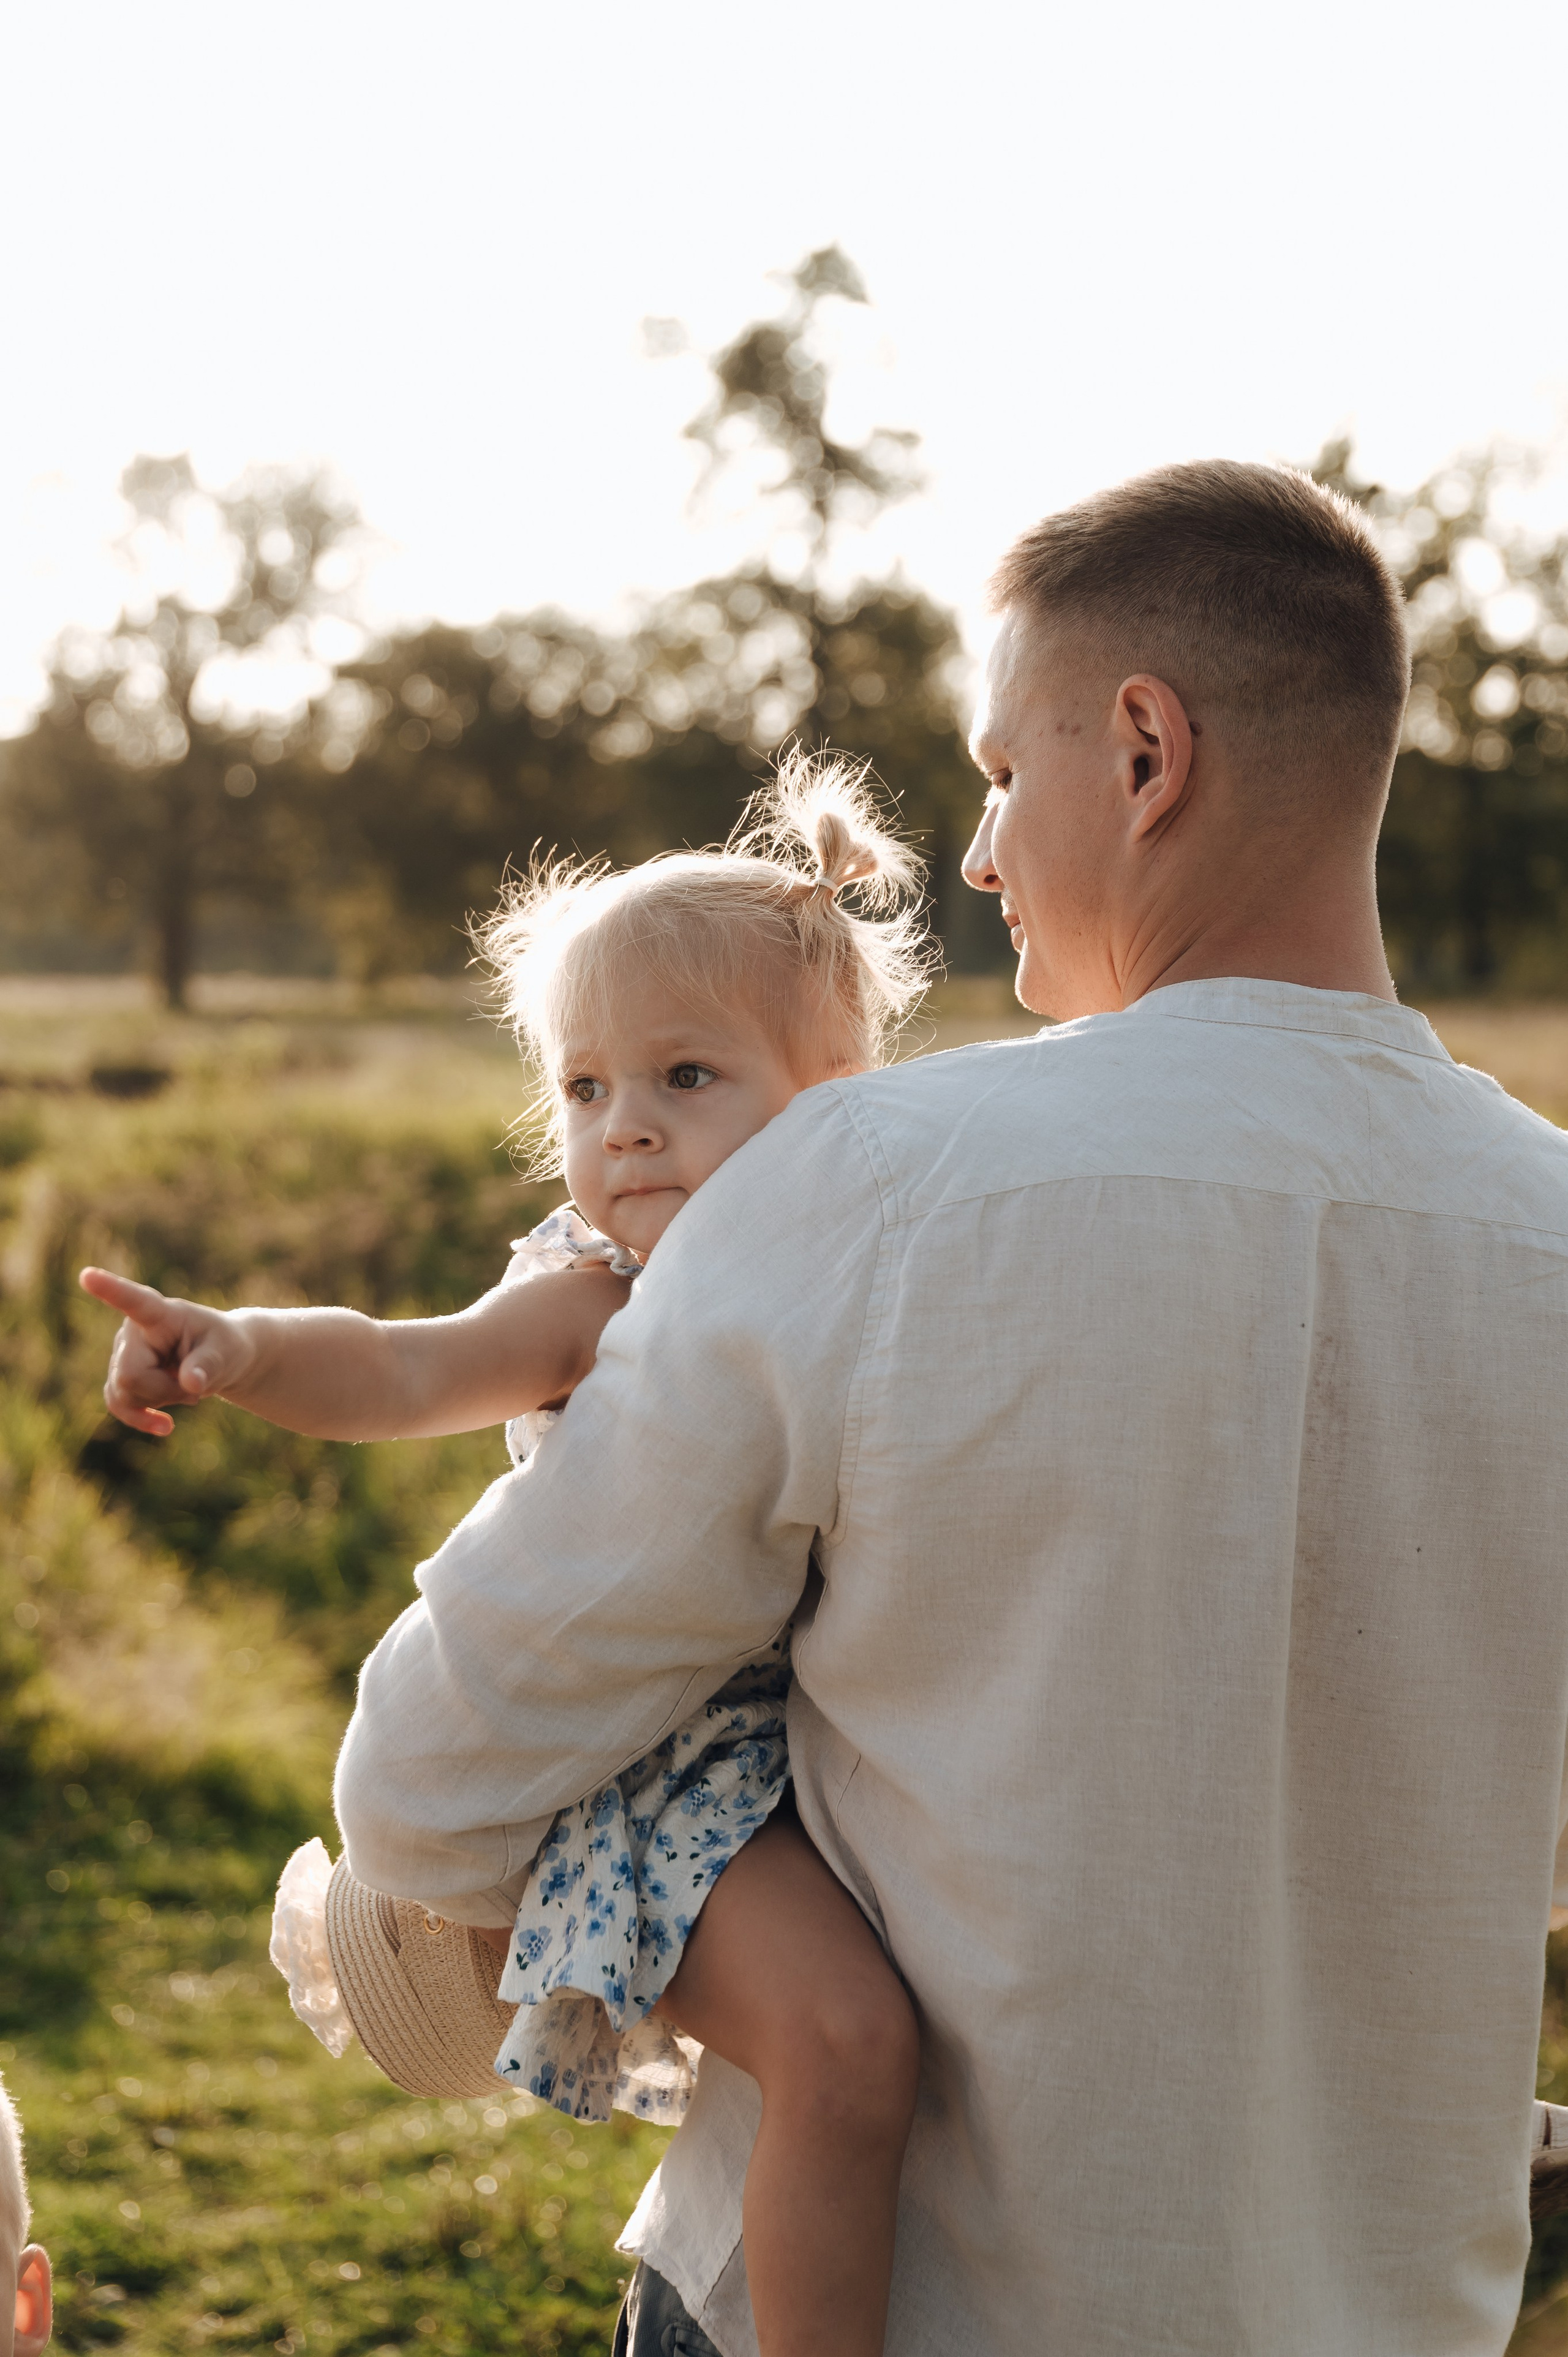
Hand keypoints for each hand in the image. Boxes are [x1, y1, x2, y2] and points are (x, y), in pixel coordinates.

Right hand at [79, 1266, 260, 1436]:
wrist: (219, 1360)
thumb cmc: (225, 1347)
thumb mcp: (228, 1354)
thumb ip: (209, 1366)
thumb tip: (191, 1383)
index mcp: (161, 1314)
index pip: (135, 1301)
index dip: (110, 1290)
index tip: (87, 1275)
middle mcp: (132, 1330)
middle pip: (130, 1375)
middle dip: (164, 1391)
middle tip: (194, 1384)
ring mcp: (121, 1353)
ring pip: (124, 1394)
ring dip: (158, 1401)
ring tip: (186, 1388)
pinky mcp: (118, 1376)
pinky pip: (118, 1404)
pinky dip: (141, 1418)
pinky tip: (165, 1426)